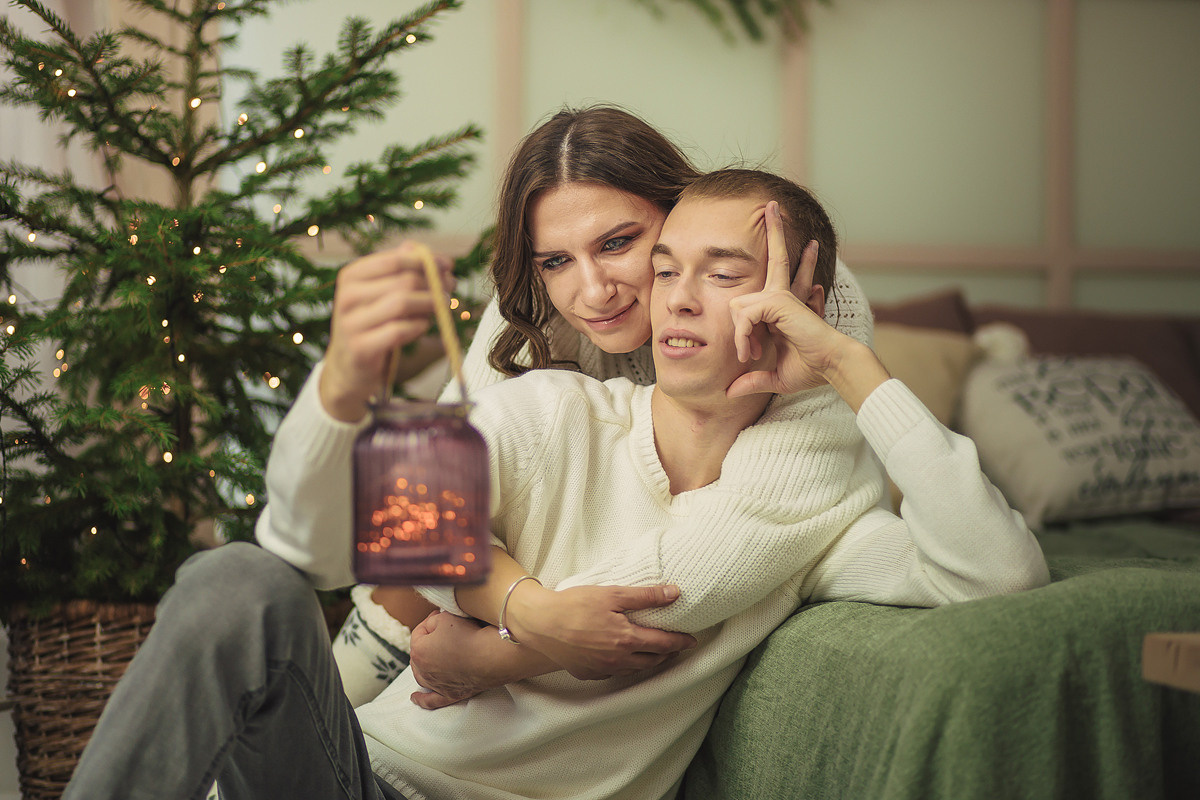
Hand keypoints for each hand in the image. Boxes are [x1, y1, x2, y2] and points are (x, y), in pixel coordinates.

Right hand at [319, 241, 454, 421]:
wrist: (347, 367)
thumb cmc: (370, 325)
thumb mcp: (379, 294)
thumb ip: (397, 270)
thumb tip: (417, 247)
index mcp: (351, 276)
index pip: (395, 260)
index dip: (428, 261)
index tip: (449, 266)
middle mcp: (347, 296)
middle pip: (403, 281)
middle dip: (434, 284)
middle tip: (451, 289)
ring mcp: (351, 323)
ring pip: (402, 303)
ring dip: (430, 304)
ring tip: (442, 306)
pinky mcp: (361, 348)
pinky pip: (399, 330)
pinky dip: (418, 327)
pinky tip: (424, 326)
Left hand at [409, 611, 546, 709]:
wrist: (492, 655)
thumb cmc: (470, 635)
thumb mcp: (446, 617)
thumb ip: (432, 620)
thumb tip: (432, 625)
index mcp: (419, 652)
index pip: (419, 632)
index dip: (430, 621)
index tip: (443, 616)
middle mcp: (424, 672)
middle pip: (420, 654)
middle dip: (428, 642)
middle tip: (444, 632)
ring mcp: (437, 686)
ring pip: (422, 676)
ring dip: (423, 666)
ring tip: (431, 657)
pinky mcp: (451, 695)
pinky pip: (431, 701)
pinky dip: (422, 700)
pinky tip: (415, 698)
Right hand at [508, 583, 697, 679]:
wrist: (540, 624)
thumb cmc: (575, 605)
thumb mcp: (612, 594)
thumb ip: (645, 596)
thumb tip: (674, 593)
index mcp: (627, 640)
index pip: (664, 644)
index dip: (680, 642)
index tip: (691, 640)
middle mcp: (618, 660)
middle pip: (652, 661)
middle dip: (668, 654)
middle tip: (676, 646)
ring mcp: (602, 670)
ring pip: (634, 669)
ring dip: (648, 661)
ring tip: (655, 652)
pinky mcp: (588, 674)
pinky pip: (614, 672)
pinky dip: (625, 665)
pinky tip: (624, 657)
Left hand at [726, 202, 855, 397]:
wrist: (830, 367)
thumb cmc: (810, 369)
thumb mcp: (773, 376)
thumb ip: (753, 379)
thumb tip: (731, 393)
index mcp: (781, 308)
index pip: (765, 288)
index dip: (745, 328)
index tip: (748, 356)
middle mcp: (782, 296)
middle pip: (775, 256)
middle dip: (775, 231)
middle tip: (771, 204)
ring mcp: (781, 296)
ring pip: (739, 304)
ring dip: (740, 336)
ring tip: (750, 355)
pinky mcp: (778, 301)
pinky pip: (744, 315)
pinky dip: (742, 336)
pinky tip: (750, 351)